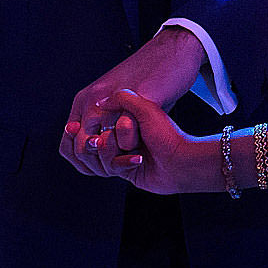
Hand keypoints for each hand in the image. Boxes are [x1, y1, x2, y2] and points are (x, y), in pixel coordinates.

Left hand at [60, 28, 205, 177]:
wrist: (173, 50)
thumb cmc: (150, 77)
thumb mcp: (117, 97)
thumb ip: (105, 119)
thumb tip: (101, 147)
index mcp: (85, 99)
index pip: (69, 142)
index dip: (83, 161)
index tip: (103, 167)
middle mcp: (93, 98)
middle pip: (83, 145)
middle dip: (100, 162)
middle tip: (120, 166)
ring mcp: (113, 98)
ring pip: (101, 141)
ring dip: (116, 155)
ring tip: (132, 158)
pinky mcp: (138, 98)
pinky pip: (128, 130)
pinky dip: (133, 142)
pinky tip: (144, 145)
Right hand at [94, 89, 209, 194]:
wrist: (181, 161)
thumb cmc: (166, 134)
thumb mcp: (146, 109)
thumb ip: (123, 99)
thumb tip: (100, 102)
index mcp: (124, 117)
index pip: (92, 122)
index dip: (89, 127)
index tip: (87, 127)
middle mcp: (121, 136)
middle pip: (91, 141)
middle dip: (103, 142)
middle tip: (114, 141)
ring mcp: (121, 153)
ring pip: (98, 156)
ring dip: (112, 153)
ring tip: (134, 149)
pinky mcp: (124, 169)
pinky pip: (110, 168)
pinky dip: (123, 163)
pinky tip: (139, 159)